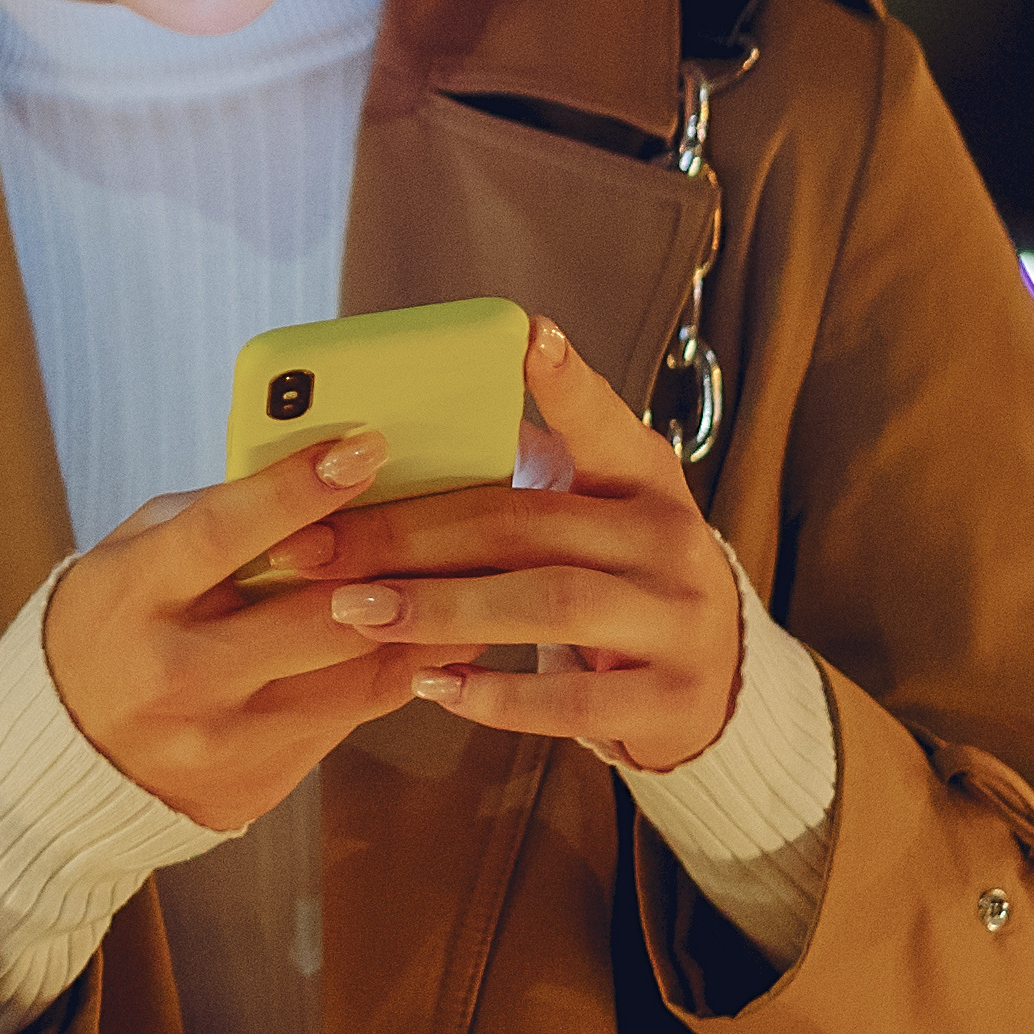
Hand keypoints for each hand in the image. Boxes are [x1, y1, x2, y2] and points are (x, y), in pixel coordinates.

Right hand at [37, 429, 482, 834]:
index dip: (298, 488)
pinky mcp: (256, 783)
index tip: (365, 446)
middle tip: (467, 514)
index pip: (224, 532)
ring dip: (426, 624)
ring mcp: (219, 739)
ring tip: (478, 575)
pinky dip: (401, 673)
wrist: (63, 757)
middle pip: (313, 615)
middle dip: (396, 562)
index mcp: (134, 597)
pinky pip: (351, 720)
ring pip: (354, 676)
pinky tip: (440, 639)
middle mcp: (175, 674)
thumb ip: (215, 519)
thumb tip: (321, 474)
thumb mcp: (134, 556)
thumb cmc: (111, 626)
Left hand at [312, 318, 747, 774]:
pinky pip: (574, 700)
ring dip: (444, 607)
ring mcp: (678, 621)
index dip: (567, 381)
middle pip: (530, 522)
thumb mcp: (594, 519)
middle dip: (413, 534)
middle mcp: (668, 540)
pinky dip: (497, 694)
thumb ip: (521, 485)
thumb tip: (375, 456)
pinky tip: (431, 685)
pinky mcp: (672, 698)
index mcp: (643, 479)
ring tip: (357, 612)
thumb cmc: (615, 584)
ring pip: (552, 603)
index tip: (527, 333)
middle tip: (318, 546)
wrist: (715, 688)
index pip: (602, 422)